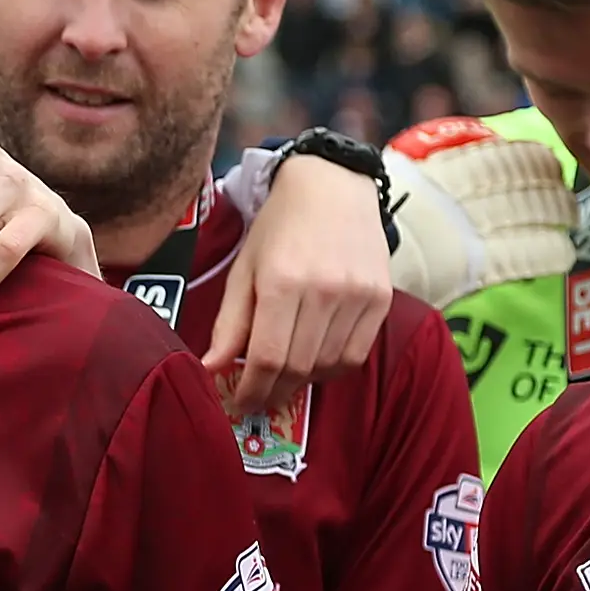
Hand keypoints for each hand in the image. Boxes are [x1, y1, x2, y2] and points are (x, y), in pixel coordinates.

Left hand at [205, 152, 392, 415]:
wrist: (334, 186)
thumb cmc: (280, 228)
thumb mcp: (244, 270)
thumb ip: (229, 324)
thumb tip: (209, 370)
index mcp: (282, 281)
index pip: (265, 358)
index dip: (250, 391)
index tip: (239, 404)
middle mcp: (324, 290)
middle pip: (297, 368)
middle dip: (273, 393)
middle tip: (258, 399)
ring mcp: (358, 295)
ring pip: (327, 367)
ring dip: (302, 382)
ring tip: (284, 376)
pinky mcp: (381, 298)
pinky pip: (355, 355)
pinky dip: (332, 368)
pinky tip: (314, 360)